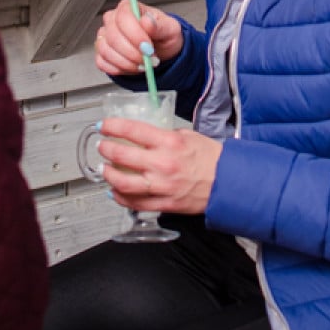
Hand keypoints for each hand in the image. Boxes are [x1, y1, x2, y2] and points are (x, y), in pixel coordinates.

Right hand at [95, 0, 183, 75]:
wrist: (161, 52)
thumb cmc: (164, 36)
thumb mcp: (170, 29)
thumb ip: (159, 25)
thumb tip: (147, 21)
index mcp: (129, 8)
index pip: (123, 16)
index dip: (134, 34)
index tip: (148, 47)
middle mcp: (113, 20)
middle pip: (113, 36)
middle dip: (132, 53)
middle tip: (148, 59)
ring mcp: (105, 36)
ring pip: (106, 51)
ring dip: (127, 63)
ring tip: (143, 64)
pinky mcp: (102, 53)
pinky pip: (103, 63)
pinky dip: (119, 69)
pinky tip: (132, 67)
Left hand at [97, 117, 221, 214]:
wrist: (227, 183)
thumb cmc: (211, 158)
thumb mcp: (188, 136)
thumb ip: (165, 135)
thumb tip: (147, 135)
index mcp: (169, 143)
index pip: (133, 131)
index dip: (113, 126)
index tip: (104, 125)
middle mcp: (162, 164)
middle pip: (122, 155)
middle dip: (106, 149)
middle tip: (102, 146)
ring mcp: (161, 186)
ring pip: (123, 182)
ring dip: (108, 174)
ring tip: (104, 169)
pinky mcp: (163, 204)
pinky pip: (135, 203)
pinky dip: (120, 197)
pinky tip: (115, 191)